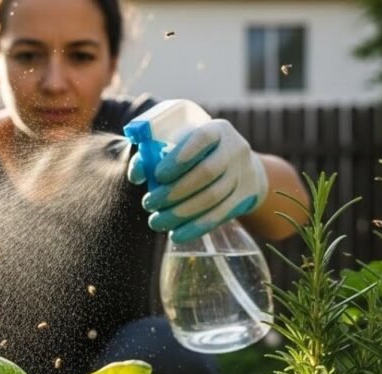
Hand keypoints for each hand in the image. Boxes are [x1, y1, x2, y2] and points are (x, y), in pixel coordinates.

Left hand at [128, 119, 267, 242]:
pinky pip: (219, 216)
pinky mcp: (244, 198)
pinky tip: (176, 235)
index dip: (179, 157)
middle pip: (206, 172)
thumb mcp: (182, 144)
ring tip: (155, 221)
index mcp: (217, 130)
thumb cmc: (199, 155)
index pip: (201, 138)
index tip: (158, 175)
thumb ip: (155, 153)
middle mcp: (234, 149)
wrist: (240, 168)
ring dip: (180, 213)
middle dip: (174, 191)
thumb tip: (137, 174)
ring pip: (212, 197)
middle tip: (148, 203)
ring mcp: (242, 174)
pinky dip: (195, 227)